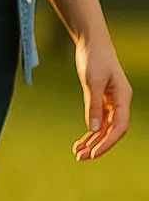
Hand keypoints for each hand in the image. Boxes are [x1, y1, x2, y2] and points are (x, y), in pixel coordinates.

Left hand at [73, 37, 131, 159]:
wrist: (92, 43)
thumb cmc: (95, 58)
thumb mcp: (92, 81)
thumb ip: (93, 105)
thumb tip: (94, 129)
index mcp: (122, 97)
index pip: (119, 126)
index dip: (108, 142)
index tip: (93, 153)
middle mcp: (119, 102)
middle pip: (112, 130)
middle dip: (98, 145)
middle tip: (81, 158)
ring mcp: (110, 102)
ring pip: (104, 128)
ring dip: (92, 141)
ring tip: (77, 154)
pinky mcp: (100, 100)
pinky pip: (98, 121)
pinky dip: (89, 132)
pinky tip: (79, 142)